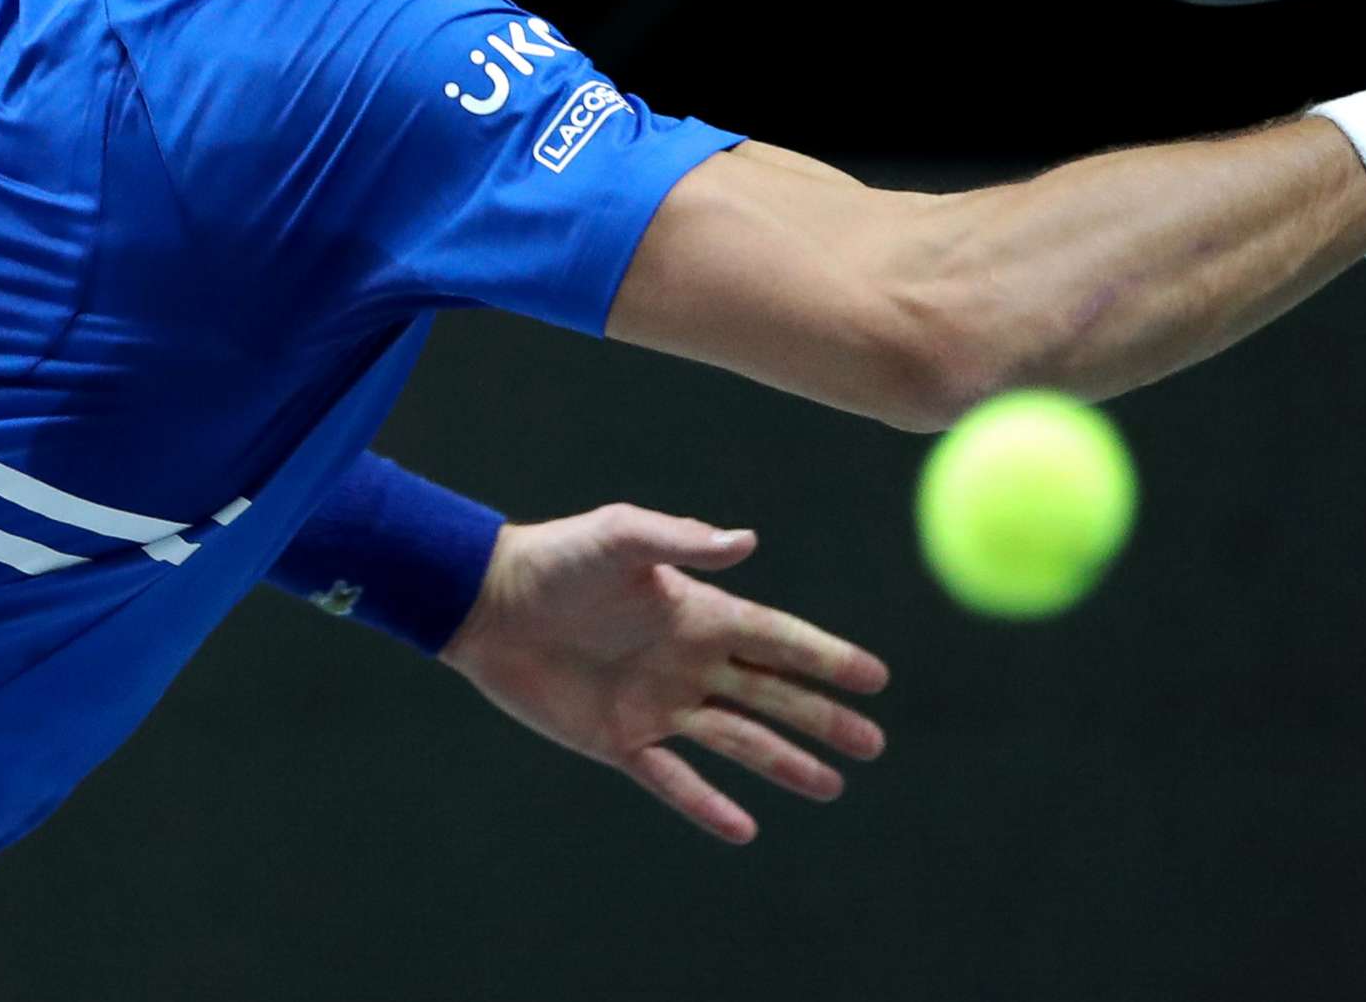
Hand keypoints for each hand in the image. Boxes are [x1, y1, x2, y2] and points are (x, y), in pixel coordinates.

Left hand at [439, 502, 889, 843]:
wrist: (489, 603)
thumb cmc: (559, 558)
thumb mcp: (623, 536)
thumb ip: (683, 540)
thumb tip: (748, 541)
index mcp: (699, 613)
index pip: (779, 640)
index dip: (827, 658)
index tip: (875, 677)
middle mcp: (689, 662)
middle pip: (772, 696)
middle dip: (823, 718)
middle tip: (875, 742)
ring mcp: (657, 704)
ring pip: (737, 741)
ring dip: (784, 762)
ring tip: (831, 785)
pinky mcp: (619, 740)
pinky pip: (674, 780)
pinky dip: (707, 805)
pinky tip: (744, 829)